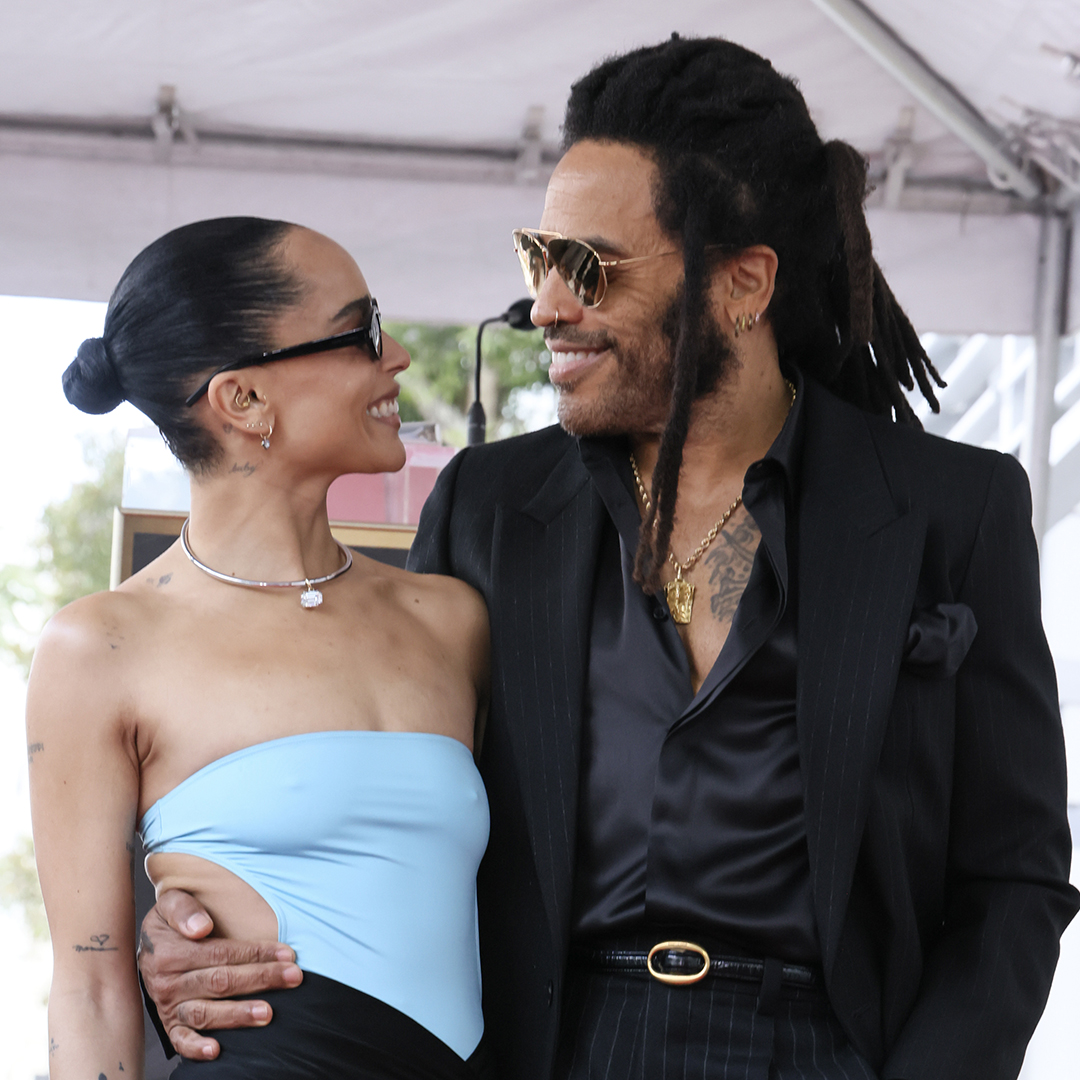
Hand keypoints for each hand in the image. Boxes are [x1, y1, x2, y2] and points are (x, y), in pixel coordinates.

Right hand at [138, 889, 302, 1059]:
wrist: (145, 946)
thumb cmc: (168, 922)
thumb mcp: (170, 902)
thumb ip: (184, 909)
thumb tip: (200, 927)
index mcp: (171, 953)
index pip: (222, 954)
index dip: (256, 953)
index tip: (287, 953)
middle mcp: (169, 983)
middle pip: (221, 982)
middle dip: (261, 979)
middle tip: (293, 978)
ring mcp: (169, 1006)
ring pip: (206, 1013)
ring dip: (238, 1014)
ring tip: (268, 1013)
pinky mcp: (169, 1024)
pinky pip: (180, 1040)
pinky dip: (196, 1048)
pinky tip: (216, 1050)